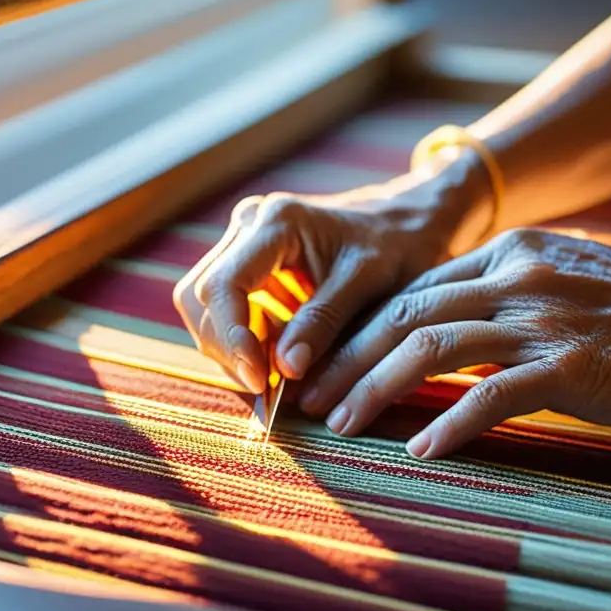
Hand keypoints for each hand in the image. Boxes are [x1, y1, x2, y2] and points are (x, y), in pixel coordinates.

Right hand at [172, 149, 490, 392]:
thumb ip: (326, 321)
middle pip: (201, 296)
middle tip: (266, 389)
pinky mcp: (250, 262)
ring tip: (273, 378)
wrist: (408, 222)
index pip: (223, 285)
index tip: (261, 381)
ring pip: (205, 304)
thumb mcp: (370, 283)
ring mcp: (245, 242)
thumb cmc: (398, 245)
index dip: (233, 338)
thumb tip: (285, 370)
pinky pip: (224, 306)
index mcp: (277, 222)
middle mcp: (250, 225)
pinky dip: (242, 338)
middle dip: (227, 348)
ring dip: (230, 346)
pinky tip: (275, 359)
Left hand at [297, 227, 610, 458]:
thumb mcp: (575, 276)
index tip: (335, 356)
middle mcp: (521, 274)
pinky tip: (421, 450)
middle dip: (350, 356)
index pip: (419, 284)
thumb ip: (517, 287)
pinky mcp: (571, 368)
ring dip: (376, 388)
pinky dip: (448, 425)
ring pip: (431, 349)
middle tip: (312, 394)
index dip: (367, 323)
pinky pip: (489, 397)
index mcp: (517, 249)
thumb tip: (460, 317)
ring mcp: (545, 319)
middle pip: (409, 312)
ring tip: (342, 422)